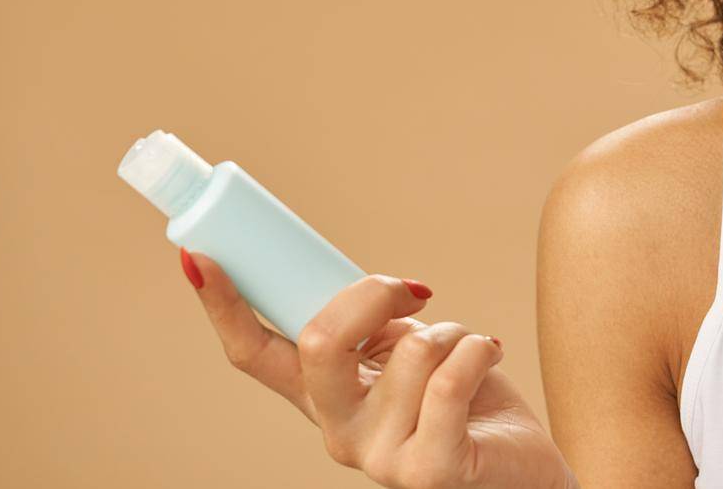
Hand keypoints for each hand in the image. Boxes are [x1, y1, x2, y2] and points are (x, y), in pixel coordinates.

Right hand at [185, 253, 573, 488]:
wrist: (526, 468)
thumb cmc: (471, 403)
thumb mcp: (409, 353)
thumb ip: (374, 329)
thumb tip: (367, 288)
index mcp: (324, 398)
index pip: (253, 354)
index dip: (222, 306)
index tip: (196, 256)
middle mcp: (339, 433)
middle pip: (318, 342)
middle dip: (371, 293)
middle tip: (412, 294)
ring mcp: (380, 458)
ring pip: (409, 350)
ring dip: (453, 329)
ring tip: (468, 350)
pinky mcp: (431, 471)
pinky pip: (450, 377)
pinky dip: (478, 348)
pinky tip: (489, 358)